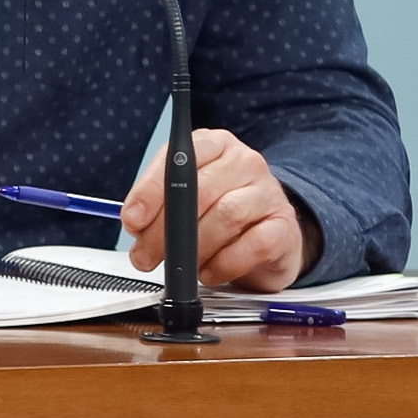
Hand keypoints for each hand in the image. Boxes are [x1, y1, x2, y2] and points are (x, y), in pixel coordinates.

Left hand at [120, 128, 305, 289]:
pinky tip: (210, 271)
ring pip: (226, 216)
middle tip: (145, 257)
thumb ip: (158, 207)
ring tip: (181, 266)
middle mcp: (244, 162)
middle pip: (199, 192)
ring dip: (194, 248)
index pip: (179, 159)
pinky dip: (225, 264)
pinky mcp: (284, 227)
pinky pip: (253, 245)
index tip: (133, 220)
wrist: (267, 237)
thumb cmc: (218, 214)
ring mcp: (268, 193)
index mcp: (214, 146)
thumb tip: (136, 225)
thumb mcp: (184, 203)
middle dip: (164, 230)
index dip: (151, 191)